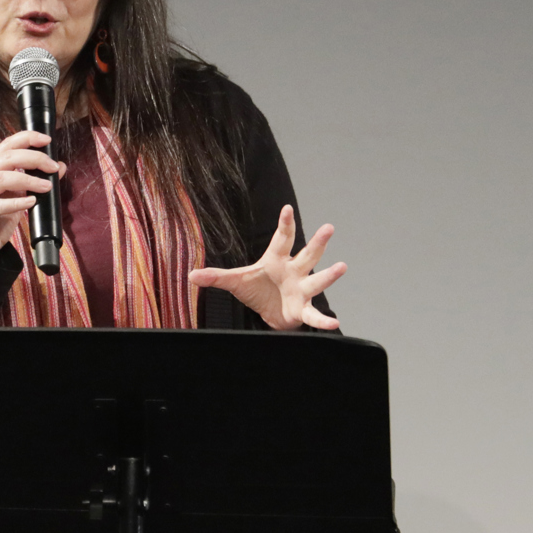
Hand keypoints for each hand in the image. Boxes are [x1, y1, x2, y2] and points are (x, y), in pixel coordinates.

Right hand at [0, 130, 66, 261]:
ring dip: (27, 180)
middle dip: (33, 158)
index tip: (47, 140)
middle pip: (6, 157)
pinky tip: (30, 203)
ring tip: (46, 186)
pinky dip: (15, 202)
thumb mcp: (20, 198)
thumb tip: (60, 166)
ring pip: (0, 177)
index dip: (26, 138)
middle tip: (53, 167)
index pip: (6, 145)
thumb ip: (36, 181)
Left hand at [188, 205, 344, 330]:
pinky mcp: (302, 309)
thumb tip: (190, 275)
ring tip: (341, 267)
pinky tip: (334, 323)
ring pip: (317, 280)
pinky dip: (323, 320)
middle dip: (317, 243)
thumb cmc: (257, 290)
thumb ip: (215, 277)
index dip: (284, 224)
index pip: (281, 239)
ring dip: (329, 275)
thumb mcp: (235, 281)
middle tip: (329, 228)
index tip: (286, 208)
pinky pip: (314, 314)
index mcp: (276, 260)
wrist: (268, 313)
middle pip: (307, 255)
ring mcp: (301, 289)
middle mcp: (293, 271)